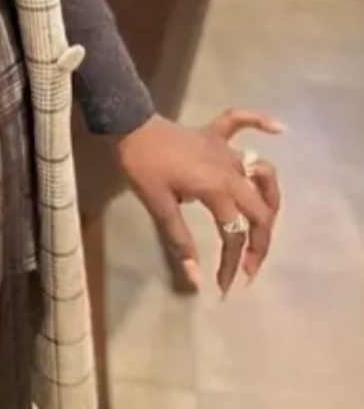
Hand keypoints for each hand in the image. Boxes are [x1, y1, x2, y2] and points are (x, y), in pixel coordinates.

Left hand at [115, 108, 283, 295]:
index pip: (234, 234)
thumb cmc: (142, 166)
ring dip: (270, 198)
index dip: (232, 263)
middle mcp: (230, 171)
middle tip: (250, 266)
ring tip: (266, 223)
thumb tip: (196, 279)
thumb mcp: (158, 206)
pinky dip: (260, 122)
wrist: (128, 124)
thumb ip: (180, 241)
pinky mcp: (214, 133)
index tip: (226, 286)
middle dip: (260, 242)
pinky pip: (241, 122)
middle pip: (260, 211)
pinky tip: (280, 129)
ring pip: (263, 173)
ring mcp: (225, 150)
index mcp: (217, 190)